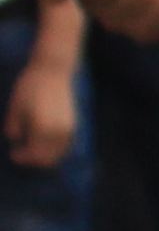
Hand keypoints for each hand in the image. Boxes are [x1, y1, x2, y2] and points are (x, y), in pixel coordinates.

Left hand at [3, 54, 70, 172]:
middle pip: (48, 159)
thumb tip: (15, 139)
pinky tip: (43, 141)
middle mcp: (58, 133)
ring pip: (58, 154)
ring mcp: (69, 130)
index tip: (12, 154)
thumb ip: (13, 126)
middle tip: (21, 152)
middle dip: (33, 159)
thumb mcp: (15, 106)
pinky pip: (65, 145)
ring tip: (31, 147)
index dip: (22, 158)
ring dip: (45, 155)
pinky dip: (54, 148)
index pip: (34, 155)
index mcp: (43, 130)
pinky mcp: (73, 125)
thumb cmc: (30, 86)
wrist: (53, 72)